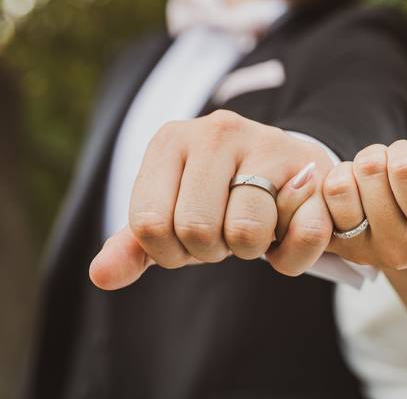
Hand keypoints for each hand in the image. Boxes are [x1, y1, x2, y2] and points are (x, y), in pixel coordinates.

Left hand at [88, 110, 333, 289]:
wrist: (287, 169)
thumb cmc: (219, 197)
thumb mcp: (172, 217)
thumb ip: (135, 246)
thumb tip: (99, 275)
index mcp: (170, 141)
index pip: (149, 224)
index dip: (169, 251)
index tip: (187, 239)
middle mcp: (214, 131)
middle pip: (195, 230)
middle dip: (211, 250)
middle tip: (224, 232)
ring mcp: (264, 141)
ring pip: (245, 232)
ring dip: (251, 249)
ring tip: (254, 225)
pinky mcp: (307, 164)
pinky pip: (298, 233)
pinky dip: (292, 253)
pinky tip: (287, 228)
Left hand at [321, 139, 406, 269]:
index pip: (406, 169)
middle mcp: (397, 251)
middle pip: (370, 170)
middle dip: (380, 156)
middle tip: (392, 170)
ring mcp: (360, 252)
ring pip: (339, 186)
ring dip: (353, 169)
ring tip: (371, 180)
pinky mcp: (331, 246)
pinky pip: (316, 202)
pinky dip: (330, 184)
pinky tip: (350, 192)